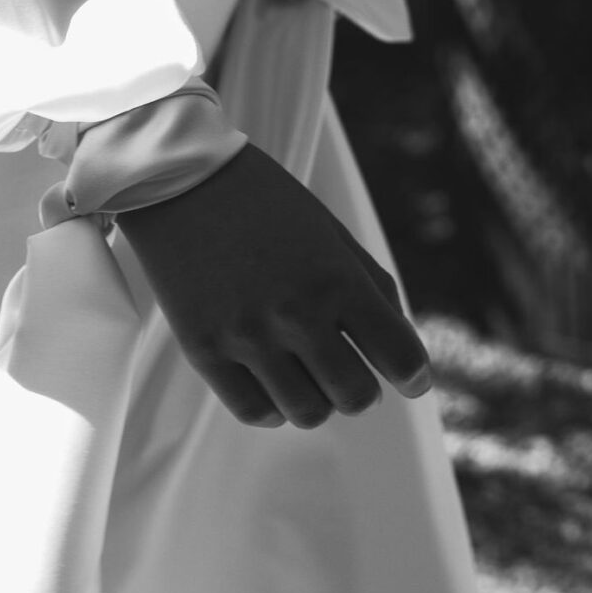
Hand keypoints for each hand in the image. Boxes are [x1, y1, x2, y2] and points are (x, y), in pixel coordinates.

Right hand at [119, 143, 432, 429]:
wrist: (177, 179)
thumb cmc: (264, 202)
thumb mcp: (330, 233)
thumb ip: (371, 288)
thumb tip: (401, 351)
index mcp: (336, 279)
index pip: (399, 356)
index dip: (413, 376)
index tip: (410, 380)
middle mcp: (295, 314)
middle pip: (355, 397)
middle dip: (362, 390)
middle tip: (349, 373)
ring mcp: (246, 336)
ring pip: (306, 413)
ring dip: (316, 400)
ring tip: (305, 373)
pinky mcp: (203, 350)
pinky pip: (254, 411)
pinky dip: (272, 406)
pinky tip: (270, 380)